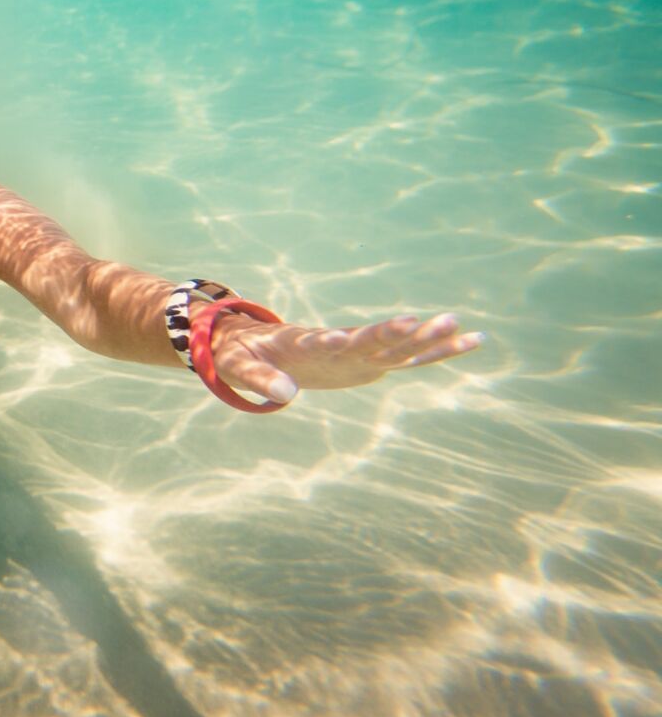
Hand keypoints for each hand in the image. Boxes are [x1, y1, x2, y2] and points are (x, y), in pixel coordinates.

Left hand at [210, 311, 484, 403]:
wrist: (259, 344)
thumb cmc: (245, 355)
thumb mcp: (243, 369)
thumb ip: (261, 381)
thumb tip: (285, 397)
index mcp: (308, 343)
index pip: (332, 341)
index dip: (350, 339)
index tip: (377, 329)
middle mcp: (340, 343)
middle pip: (375, 338)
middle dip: (404, 332)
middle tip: (439, 319)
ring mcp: (359, 351)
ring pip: (400, 345)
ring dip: (428, 338)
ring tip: (462, 325)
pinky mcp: (370, 361)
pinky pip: (409, 357)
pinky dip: (438, 351)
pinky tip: (473, 340)